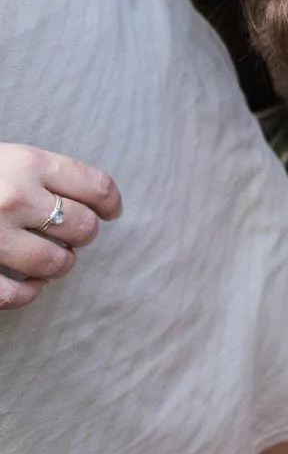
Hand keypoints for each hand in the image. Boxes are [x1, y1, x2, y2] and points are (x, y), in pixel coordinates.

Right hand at [0, 144, 121, 309]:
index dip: (110, 202)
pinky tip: (28, 285)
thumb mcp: (4, 158)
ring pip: (57, 263)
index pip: (96, 186)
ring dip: (60, 264)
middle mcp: (15, 198)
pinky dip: (29, 292)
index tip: (111, 211)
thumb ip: (40, 174)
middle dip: (83, 234)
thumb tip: (97, 202)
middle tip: (71, 234)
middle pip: (83, 227)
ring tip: (51, 259)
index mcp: (26, 163)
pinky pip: (18, 295)